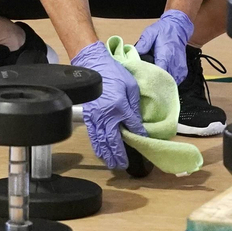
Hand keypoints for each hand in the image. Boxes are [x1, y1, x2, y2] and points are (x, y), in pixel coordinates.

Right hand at [71, 41, 143, 169]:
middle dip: (118, 155)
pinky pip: (92, 135)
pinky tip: (101, 152)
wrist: (93, 65)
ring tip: (113, 164)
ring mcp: (95, 118)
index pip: (131, 127)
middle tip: (123, 165)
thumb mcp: (131, 87)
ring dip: (107, 154)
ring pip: (101, 141)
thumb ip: (133, 107)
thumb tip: (137, 123)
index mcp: (119, 108)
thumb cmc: (114, 74)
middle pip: (113, 141)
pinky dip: (97, 146)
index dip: (137, 136)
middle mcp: (106, 116)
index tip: (144, 143)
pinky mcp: (87, 117)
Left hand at [134, 10, 194, 83]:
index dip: (149, 79)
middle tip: (144, 81)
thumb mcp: (150, 33)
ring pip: (169, 83)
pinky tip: (162, 77)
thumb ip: (143, 44)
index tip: (141, 79)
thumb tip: (134, 54)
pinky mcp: (183, 72)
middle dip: (153, 82)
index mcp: (166, 55)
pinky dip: (168, 81)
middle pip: (163, 81)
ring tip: (153, 80)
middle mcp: (174, 64)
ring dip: (161, 83)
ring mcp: (179, 69)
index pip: (158, 74)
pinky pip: (175, 82)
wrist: (178, 28)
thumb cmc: (163, 31)